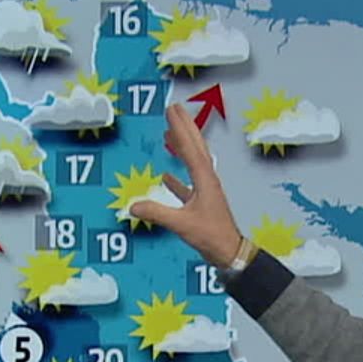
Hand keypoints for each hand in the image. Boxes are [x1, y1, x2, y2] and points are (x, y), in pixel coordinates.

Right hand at [130, 103, 245, 266]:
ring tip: (170, 133)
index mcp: (204, 179)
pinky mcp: (201, 203)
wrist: (230, 252)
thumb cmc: (212, 237)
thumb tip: (133, 206)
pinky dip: (177, 177)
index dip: (179, 128)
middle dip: (185, 127)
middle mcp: (207, 180)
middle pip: (195, 147)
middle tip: (175, 109)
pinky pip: (187, 184)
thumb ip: (157, 213)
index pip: (189, 147)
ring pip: (193, 161)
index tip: (172, 110)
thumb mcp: (181, 224)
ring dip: (182, 145)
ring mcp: (205, 191)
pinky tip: (167, 175)